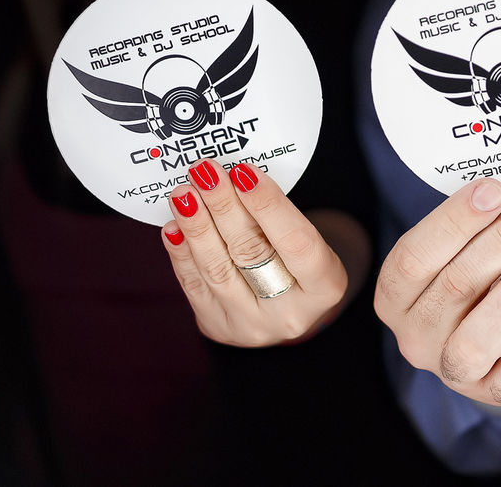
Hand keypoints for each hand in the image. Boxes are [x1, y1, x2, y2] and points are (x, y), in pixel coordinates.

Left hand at [161, 159, 348, 346]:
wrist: (285, 305)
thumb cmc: (298, 261)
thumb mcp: (305, 238)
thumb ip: (276, 215)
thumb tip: (235, 177)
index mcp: (326, 287)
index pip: (296, 243)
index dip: (269, 206)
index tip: (245, 173)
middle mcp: (290, 314)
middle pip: (252, 253)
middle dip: (225, 207)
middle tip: (208, 174)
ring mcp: (251, 326)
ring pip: (217, 271)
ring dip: (197, 227)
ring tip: (185, 193)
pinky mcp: (218, 327)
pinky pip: (194, 286)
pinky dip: (182, 252)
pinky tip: (174, 226)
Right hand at [374, 180, 500, 405]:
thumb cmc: (480, 281)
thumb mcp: (465, 250)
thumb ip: (481, 224)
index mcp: (395, 297)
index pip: (413, 257)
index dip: (454, 221)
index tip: (494, 189)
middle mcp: (415, 337)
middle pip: (454, 286)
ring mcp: (452, 371)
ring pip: (478, 339)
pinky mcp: (494, 391)